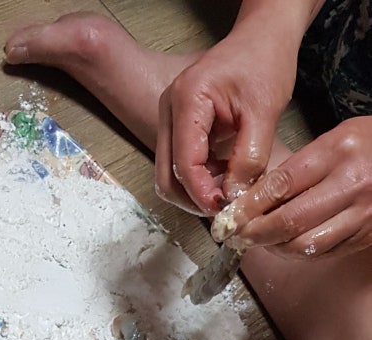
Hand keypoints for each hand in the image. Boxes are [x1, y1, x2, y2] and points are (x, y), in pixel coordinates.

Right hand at [156, 24, 298, 213]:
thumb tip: (235, 196)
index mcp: (187, 100)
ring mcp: (169, 119)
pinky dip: (201, 181)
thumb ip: (250, 157)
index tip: (227, 208)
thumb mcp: (265, 110)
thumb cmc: (264, 61)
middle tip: (226, 207)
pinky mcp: (178, 128)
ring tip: (230, 191)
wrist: (261, 38)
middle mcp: (169, 110)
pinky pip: (180, 167)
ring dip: (197, 193)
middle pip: (166, 178)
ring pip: (170, 177)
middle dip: (195, 200)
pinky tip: (225, 177)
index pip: (184, 164)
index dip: (203, 194)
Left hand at [217, 119, 371, 257]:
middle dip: (257, 232)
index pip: (284, 184)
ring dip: (273, 247)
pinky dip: (296, 253)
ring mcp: (361, 215)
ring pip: (304, 244)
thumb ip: (299, 166)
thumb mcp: (337, 139)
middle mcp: (352, 185)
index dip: (251, 205)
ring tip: (258, 240)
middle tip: (237, 235)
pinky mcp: (364, 236)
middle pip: (291, 221)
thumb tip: (257, 196)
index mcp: (340, 152)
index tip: (230, 215)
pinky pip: (322, 252)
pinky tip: (283, 245)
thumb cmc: (370, 146)